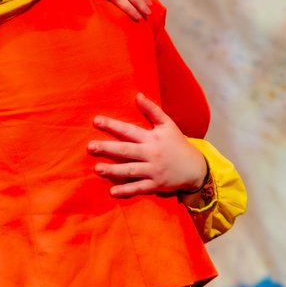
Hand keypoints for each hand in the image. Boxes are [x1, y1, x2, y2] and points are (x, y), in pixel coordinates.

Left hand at [90, 94, 208, 196]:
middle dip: (107, 148)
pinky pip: (139, 188)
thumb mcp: (168, 125)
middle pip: (126, 150)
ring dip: (113, 170)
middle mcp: (151, 154)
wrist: (195, 168)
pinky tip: (112, 191)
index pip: (129, 130)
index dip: (112, 125)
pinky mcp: (156, 184)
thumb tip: (138, 95)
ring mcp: (153, 170)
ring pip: (130, 170)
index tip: (96, 121)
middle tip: (90, 147)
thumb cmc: (178, 144)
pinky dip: (126, 190)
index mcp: (152, 138)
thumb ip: (152, 110)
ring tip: (97, 169)